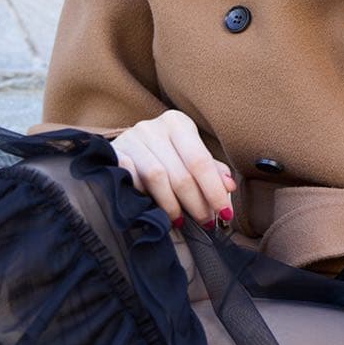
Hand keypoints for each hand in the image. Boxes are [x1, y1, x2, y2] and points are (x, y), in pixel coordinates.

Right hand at [111, 109, 236, 227]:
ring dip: (172, 205)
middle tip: (205, 221)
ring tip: (180, 220)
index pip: (200, 160)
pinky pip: (133, 180)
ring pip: (157, 177)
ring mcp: (131, 139)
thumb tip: (229, 186)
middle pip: (180, 172)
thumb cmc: (163, 153)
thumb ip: (210, 170)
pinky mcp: (114, 154)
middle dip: (196, 203)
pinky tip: (154, 209)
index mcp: (177, 123)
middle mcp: (153, 128)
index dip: (214, 190)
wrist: (123, 147)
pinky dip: (145, 198)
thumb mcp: (188, 155)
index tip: (225, 212)